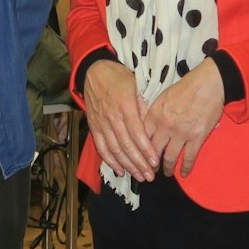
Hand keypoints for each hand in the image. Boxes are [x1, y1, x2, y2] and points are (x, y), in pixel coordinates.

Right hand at [81, 60, 157, 182]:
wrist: (94, 71)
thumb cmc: (119, 77)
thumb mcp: (136, 86)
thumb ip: (143, 107)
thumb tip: (150, 128)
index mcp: (125, 106)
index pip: (137, 133)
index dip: (146, 150)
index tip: (155, 162)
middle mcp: (112, 117)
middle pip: (126, 145)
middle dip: (139, 163)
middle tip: (150, 176)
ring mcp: (101, 123)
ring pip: (114, 150)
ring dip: (127, 165)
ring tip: (139, 176)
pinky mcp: (94, 127)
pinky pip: (101, 147)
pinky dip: (110, 161)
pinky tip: (120, 170)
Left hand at [143, 62, 224, 177]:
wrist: (209, 83)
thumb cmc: (186, 87)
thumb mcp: (162, 96)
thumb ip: (153, 112)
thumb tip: (145, 125)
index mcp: (154, 114)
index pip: (141, 137)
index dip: (139, 150)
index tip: (139, 157)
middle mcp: (165, 126)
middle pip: (153, 150)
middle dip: (150, 163)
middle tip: (150, 170)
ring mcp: (181, 133)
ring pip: (169, 157)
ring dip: (167, 168)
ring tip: (167, 173)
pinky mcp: (197, 137)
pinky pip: (189, 157)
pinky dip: (186, 167)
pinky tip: (184, 173)